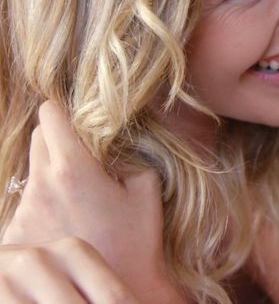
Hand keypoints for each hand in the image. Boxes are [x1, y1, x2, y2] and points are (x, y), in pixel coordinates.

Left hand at [1, 101, 181, 301]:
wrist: (116, 288)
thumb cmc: (136, 241)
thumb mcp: (146, 190)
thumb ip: (127, 156)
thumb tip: (114, 140)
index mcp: (74, 168)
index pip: (50, 116)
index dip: (63, 112)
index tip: (74, 119)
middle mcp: (42, 186)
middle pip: (36, 140)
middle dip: (56, 140)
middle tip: (81, 157)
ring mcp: (25, 212)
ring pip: (31, 175)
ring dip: (50, 178)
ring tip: (76, 204)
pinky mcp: (14, 236)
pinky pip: (26, 207)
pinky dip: (43, 209)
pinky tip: (66, 227)